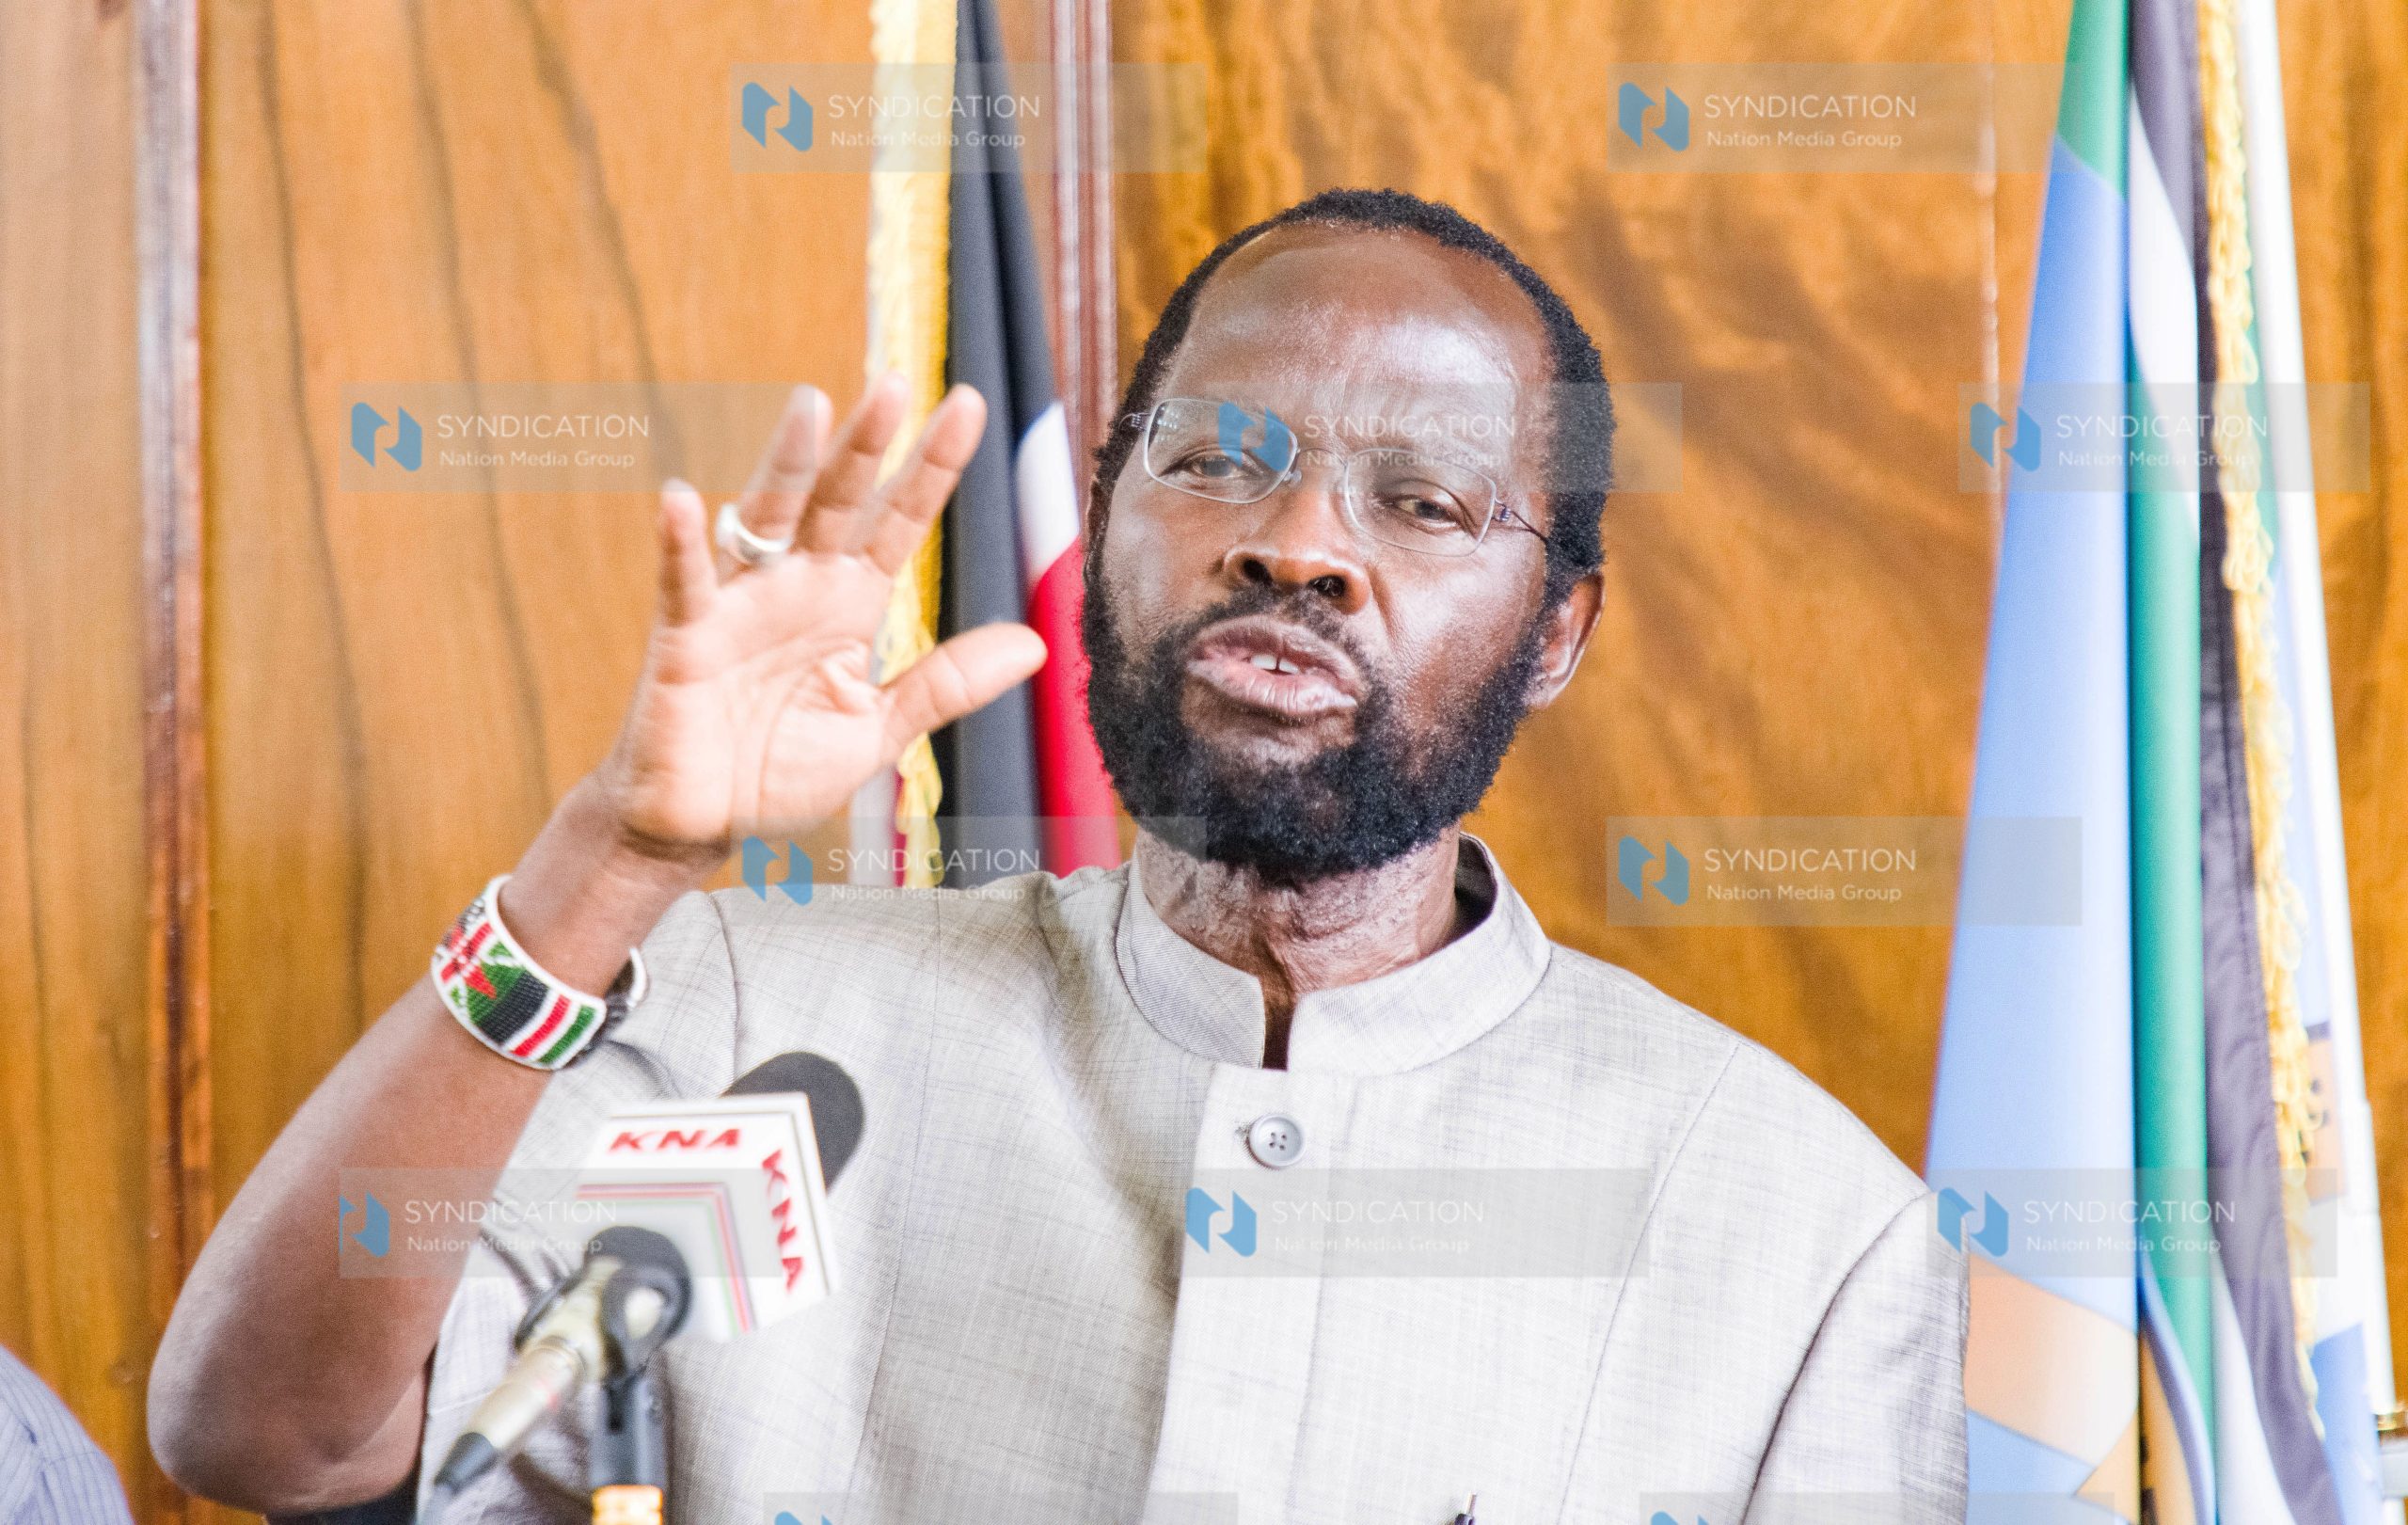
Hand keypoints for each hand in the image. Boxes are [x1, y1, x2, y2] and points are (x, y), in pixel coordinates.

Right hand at [594, 376, 1044, 858]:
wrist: (699, 825)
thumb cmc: (777, 770)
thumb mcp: (878, 729)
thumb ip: (945, 683)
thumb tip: (1033, 644)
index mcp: (847, 603)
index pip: (898, 522)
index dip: (931, 468)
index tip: (970, 406)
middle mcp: (796, 588)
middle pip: (838, 502)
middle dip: (867, 445)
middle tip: (900, 384)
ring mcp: (738, 606)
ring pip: (765, 520)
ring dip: (786, 464)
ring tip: (812, 406)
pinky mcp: (685, 640)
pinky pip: (683, 584)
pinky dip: (681, 543)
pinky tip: (682, 499)